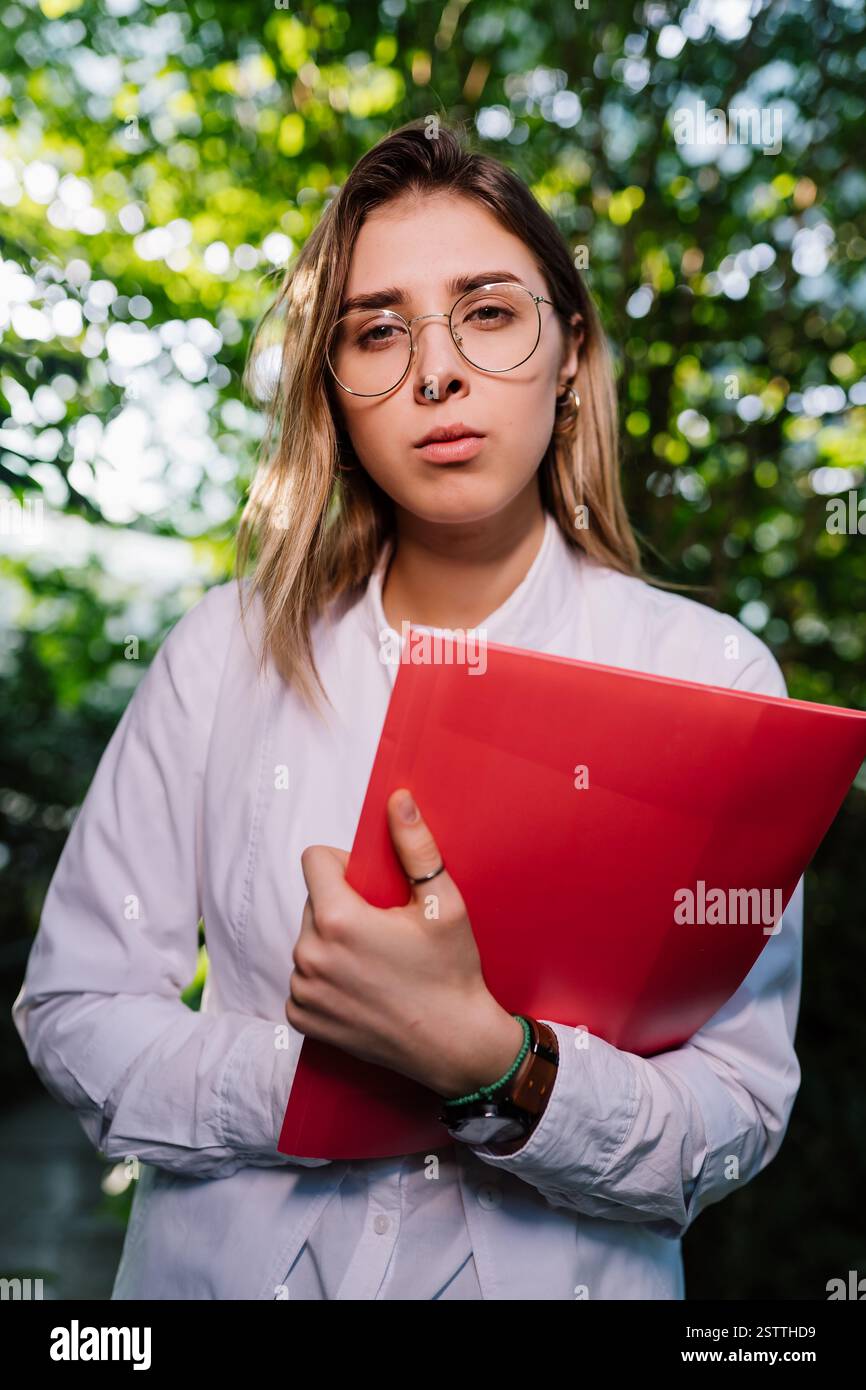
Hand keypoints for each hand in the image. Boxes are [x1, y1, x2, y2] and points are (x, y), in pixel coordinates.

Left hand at [285, 788, 524, 1097]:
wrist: (455, 1046)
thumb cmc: (452, 972)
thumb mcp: (443, 904)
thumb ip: (415, 847)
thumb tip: (398, 800)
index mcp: (338, 919)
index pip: (314, 860)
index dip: (344, 864)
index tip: (373, 886)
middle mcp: (309, 954)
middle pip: (313, 901)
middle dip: (342, 905)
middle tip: (384, 929)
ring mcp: (303, 990)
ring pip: (308, 940)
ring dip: (333, 943)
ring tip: (376, 962)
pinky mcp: (302, 1018)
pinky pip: (303, 980)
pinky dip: (326, 979)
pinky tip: (362, 989)